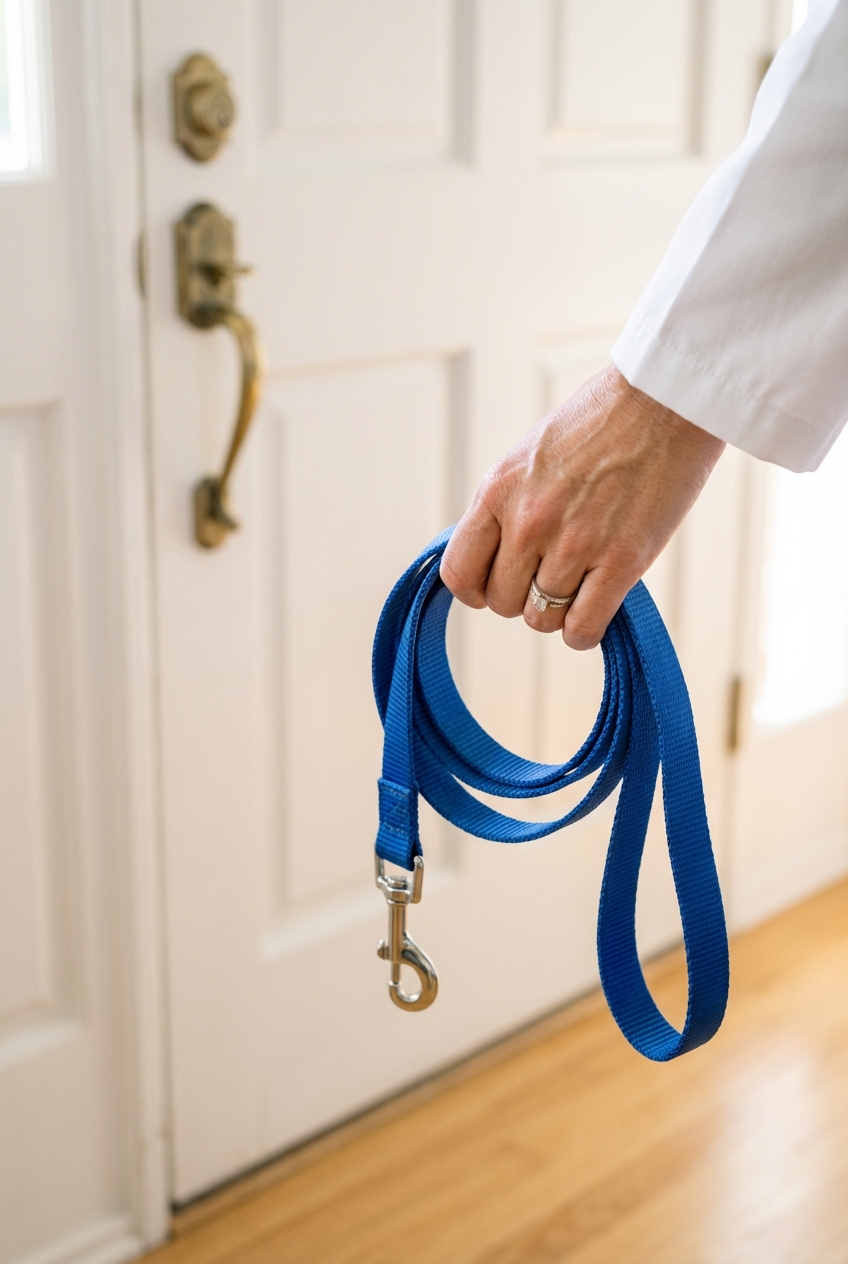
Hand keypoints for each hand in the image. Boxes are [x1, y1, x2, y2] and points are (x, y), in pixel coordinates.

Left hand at [440, 365, 724, 649]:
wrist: (666, 399)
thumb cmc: (602, 422)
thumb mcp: (530, 455)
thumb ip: (507, 505)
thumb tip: (495, 557)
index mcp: (498, 490)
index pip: (459, 572)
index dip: (476, 589)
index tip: (495, 584)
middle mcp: (528, 520)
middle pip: (502, 602)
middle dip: (523, 596)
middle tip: (552, 574)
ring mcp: (574, 543)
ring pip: (541, 618)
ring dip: (558, 610)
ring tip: (580, 583)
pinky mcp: (621, 562)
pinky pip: (582, 628)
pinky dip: (583, 632)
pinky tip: (595, 611)